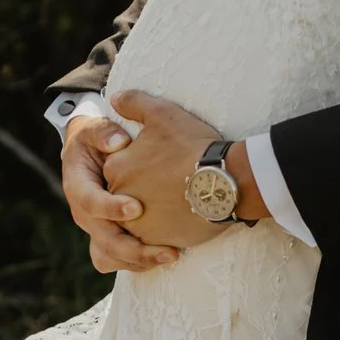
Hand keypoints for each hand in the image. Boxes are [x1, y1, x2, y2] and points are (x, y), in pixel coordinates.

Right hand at [61, 106, 179, 273]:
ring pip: (110, 257)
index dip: (111, 208)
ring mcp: (96, 229)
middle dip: (134, 248)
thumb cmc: (96, 140)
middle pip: (104, 240)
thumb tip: (118, 142)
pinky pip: (119, 260)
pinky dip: (139, 262)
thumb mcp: (94, 128)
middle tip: (166, 250)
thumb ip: (104, 132)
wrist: (91, 154)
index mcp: (78, 186)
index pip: (91, 202)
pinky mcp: (109, 239)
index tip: (136, 208)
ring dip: (139, 261)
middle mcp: (84, 214)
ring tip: (169, 256)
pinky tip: (164, 256)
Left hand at [102, 91, 241, 251]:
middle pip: (125, 192)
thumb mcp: (162, 114)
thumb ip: (134, 103)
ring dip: (153, 209)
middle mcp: (119, 197)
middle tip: (171, 180)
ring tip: (178, 199)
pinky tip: (182, 217)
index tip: (160, 160)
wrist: (224, 182)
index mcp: (116, 167)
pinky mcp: (155, 241)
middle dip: (144, 187)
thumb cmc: (192, 146)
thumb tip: (115, 98)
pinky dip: (164, 229)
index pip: (117, 166)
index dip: (139, 161)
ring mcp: (136, 223)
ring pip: (138, 217)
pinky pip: (152, 238)